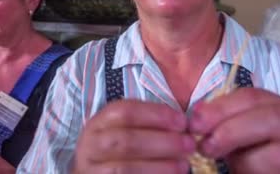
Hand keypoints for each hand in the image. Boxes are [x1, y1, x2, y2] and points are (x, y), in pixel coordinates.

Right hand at [73, 100, 193, 173]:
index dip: (155, 115)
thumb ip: (147, 125)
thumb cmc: (116, 149)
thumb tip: (182, 124)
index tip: (182, 121)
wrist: (95, 173)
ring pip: (125, 168)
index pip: (125, 112)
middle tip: (188, 144)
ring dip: (159, 166)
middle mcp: (91, 145)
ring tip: (184, 164)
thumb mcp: (122, 130)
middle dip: (162, 142)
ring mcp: (93, 170)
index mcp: (98, 123)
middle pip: (127, 141)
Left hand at [189, 88, 279, 173]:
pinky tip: (246, 173)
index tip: (194, 123)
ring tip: (228, 164)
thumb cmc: (264, 165)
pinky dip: (263, 171)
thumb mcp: (242, 142)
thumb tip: (197, 119)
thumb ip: (226, 128)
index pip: (251, 97)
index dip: (219, 108)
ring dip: (248, 158)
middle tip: (205, 145)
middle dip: (231, 128)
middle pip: (268, 115)